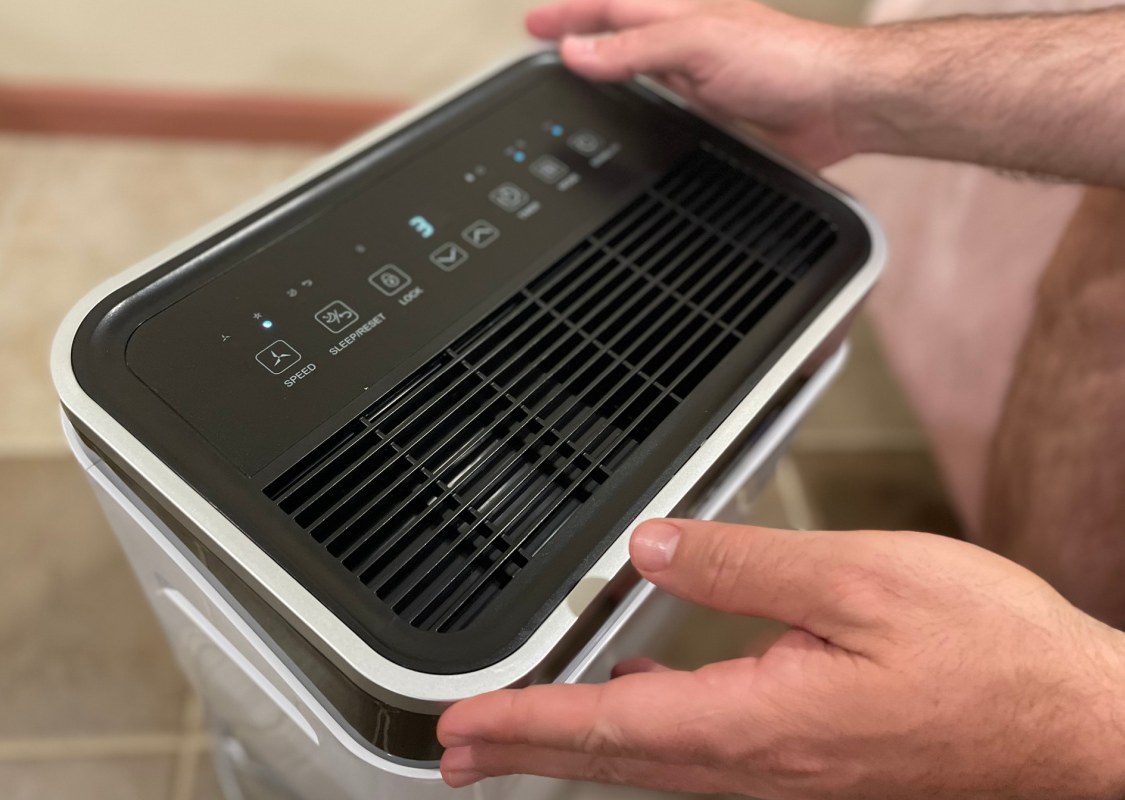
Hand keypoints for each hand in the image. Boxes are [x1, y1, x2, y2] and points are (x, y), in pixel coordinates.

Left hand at [437, 519, 1124, 797]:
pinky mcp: (815, 766)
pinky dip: (645, 738)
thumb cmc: (992, 658)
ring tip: (520, 736)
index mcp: (763, 721)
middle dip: (527, 750)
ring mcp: (790, 777)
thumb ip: (743, 565)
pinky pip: (703, 757)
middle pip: (616, 761)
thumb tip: (652, 550)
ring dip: (575, 748)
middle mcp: (765, 766)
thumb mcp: (862, 579)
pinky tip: (638, 715)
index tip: (457, 731)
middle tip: (457, 751)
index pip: (608, 730)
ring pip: (654, 764)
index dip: (523, 725)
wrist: (1079, 727)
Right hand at [526, 0, 864, 167]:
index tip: (533, 27)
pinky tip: (630, 128)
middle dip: (578, 36)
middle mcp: (685, 45)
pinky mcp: (715, 117)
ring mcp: (699, 81)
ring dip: (604, 73)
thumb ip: (635, 48)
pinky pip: (663, 113)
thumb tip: (578, 49)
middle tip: (540, 42)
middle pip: (618, 35)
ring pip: (638, 72)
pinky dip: (637, 115)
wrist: (837, 104)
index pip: (609, 8)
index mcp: (678, 14)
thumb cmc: (787, 61)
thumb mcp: (698, 43)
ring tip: (571, 79)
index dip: (569, 15)